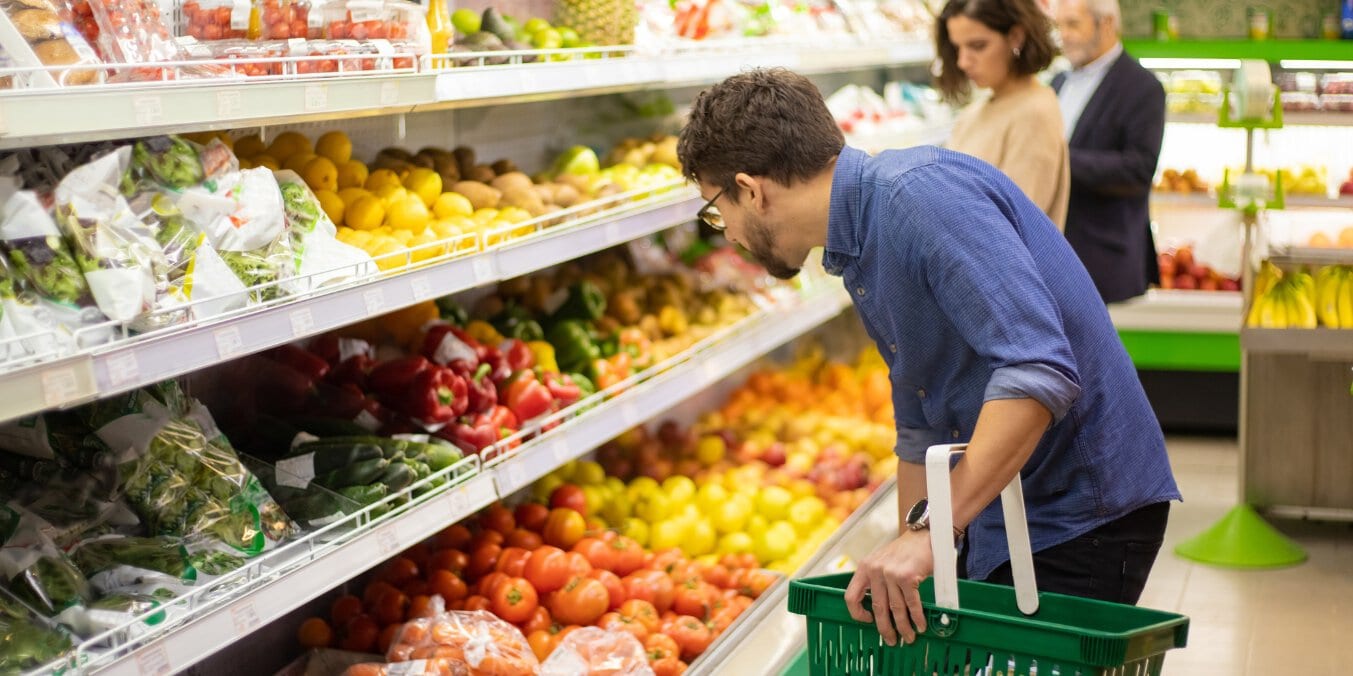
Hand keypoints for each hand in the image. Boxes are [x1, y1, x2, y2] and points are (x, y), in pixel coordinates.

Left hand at [843, 529, 933, 645]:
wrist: (921, 536)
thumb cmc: (902, 552)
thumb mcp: (880, 562)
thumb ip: (875, 581)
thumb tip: (877, 611)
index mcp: (864, 568)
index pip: (851, 596)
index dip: (857, 614)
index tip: (868, 621)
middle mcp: (875, 570)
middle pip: (877, 608)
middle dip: (885, 629)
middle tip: (891, 640)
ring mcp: (891, 573)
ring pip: (896, 609)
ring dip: (903, 627)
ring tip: (908, 637)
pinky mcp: (907, 576)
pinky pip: (911, 603)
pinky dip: (917, 617)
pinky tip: (920, 625)